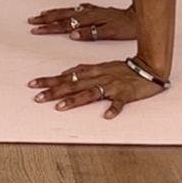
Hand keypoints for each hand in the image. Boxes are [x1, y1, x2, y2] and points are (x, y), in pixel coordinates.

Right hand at [26, 2, 135, 41]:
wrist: (139, 17)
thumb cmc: (126, 27)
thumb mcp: (110, 33)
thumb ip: (91, 33)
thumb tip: (73, 34)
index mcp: (89, 20)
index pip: (64, 24)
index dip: (49, 27)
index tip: (36, 29)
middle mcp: (88, 14)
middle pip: (63, 16)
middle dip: (46, 19)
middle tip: (32, 22)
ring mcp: (91, 11)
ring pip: (68, 11)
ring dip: (54, 13)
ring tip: (42, 15)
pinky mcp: (96, 10)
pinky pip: (76, 9)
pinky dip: (68, 10)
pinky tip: (66, 11)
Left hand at [27, 60, 164, 119]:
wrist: (149, 67)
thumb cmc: (123, 69)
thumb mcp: (101, 66)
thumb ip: (83, 69)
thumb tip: (65, 72)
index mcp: (92, 71)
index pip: (66, 76)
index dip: (49, 80)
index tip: (33, 84)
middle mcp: (99, 77)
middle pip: (73, 85)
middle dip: (54, 91)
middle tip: (38, 98)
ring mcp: (112, 86)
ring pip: (90, 93)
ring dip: (75, 100)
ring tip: (60, 107)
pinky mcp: (125, 94)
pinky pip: (119, 102)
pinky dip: (113, 108)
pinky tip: (107, 116)